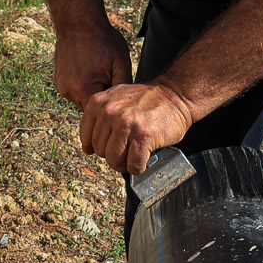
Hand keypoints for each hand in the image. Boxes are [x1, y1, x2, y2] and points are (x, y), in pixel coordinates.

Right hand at [53, 20, 131, 108]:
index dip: (112, 105)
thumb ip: (124, 86)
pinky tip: (88, 72)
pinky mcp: (58, 82)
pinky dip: (82, 88)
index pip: (102, 111)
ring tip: (99, 75)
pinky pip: (73, 92)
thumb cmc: (103, 40)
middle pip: (90, 109)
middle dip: (102, 100)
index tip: (120, 96)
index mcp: (85, 88)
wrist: (78, 22)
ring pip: (81, 102)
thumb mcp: (121, 62)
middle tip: (111, 81)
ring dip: (91, 94)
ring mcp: (61, 87)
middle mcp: (69, 91)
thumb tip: (128, 104)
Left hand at [81, 82, 195, 174]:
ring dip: (125, 164)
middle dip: (114, 155)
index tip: (111, 145)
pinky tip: (144, 158)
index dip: (99, 146)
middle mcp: (109, 112)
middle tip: (128, 149)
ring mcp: (126, 124)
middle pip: (101, 151)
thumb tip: (87, 149)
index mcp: (99, 103)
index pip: (86, 137)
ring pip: (114, 160)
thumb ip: (101, 119)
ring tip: (135, 156)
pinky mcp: (142, 137)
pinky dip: (139, 167)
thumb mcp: (117, 99)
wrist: (175, 95)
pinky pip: (133, 164)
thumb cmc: (147, 101)